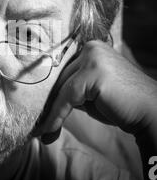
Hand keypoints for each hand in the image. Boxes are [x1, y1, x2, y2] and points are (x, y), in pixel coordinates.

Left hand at [34, 40, 156, 143]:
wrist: (149, 112)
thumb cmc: (119, 105)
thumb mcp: (90, 93)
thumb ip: (71, 89)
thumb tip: (44, 101)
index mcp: (90, 48)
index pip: (61, 71)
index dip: (48, 92)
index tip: (36, 111)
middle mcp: (90, 48)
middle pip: (59, 78)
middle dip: (46, 103)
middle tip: (35, 124)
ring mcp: (92, 58)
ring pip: (60, 88)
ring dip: (48, 112)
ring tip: (39, 131)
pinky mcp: (93, 73)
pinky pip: (66, 98)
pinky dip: (56, 116)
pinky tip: (48, 130)